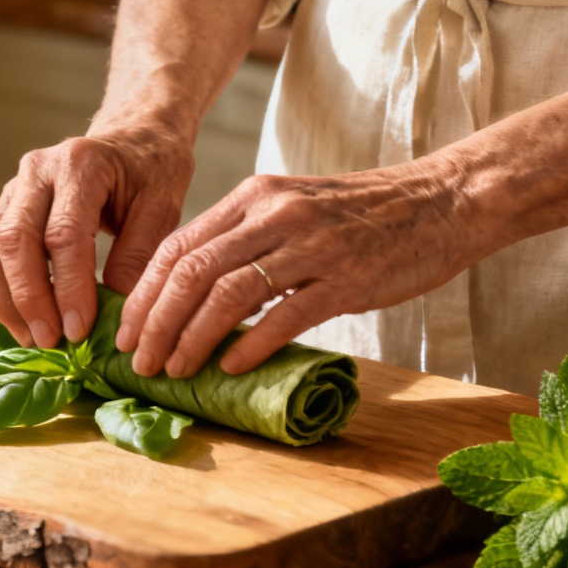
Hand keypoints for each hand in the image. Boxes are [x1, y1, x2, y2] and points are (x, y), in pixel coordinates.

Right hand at [0, 125, 193, 348]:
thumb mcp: (163, 206)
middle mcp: (36, 170)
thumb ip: (139, 256)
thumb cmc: (151, 171)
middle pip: (13, 240)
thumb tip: (116, 315)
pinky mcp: (1, 206)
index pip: (63, 234)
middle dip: (29, 298)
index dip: (68, 288)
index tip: (78, 330)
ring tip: (30, 336)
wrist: (132, 138)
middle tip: (51, 340)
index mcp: (81, 164)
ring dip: (1, 298)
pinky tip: (16, 317)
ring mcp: (12, 187)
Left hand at [116, 161, 480, 376]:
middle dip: (155, 322)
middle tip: (138, 361)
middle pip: (191, 270)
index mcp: (254, 196)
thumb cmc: (364, 214)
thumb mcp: (294, 208)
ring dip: (192, 338)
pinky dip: (249, 344)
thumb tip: (195, 291)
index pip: (177, 245)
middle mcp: (274, 215)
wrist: (441, 201)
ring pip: (228, 293)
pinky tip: (231, 367)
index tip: (126, 331)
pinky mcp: (345, 278)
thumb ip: (247, 239)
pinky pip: (283, 315)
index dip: (144, 293)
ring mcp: (310, 246)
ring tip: (175, 370)